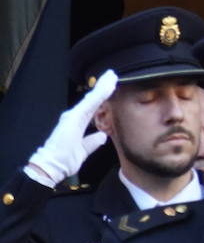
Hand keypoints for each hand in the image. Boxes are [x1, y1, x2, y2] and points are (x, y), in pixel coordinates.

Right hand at [25, 70, 115, 186]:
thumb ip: (92, 142)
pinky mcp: (73, 118)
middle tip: (113, 75)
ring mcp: (73, 116)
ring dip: (102, 87)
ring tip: (112, 76)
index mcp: (77, 122)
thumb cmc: (63, 160)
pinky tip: (106, 88)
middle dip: (102, 86)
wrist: (50, 167)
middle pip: (92, 99)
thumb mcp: (83, 150)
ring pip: (91, 99)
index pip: (93, 106)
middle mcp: (74, 116)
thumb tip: (102, 137)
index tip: (111, 85)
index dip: (102, 95)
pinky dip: (98, 95)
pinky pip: (89, 104)